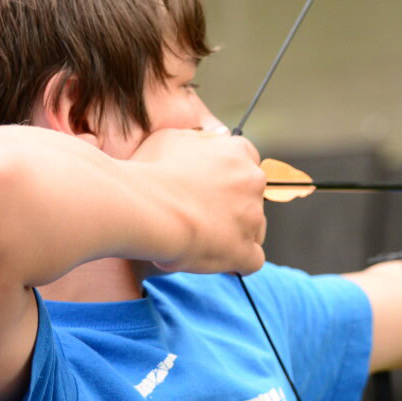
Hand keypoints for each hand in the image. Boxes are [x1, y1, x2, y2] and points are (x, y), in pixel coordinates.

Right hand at [133, 129, 267, 274]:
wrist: (146, 209)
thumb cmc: (151, 172)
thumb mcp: (168, 138)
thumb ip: (195, 140)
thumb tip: (204, 142)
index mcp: (237, 152)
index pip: (247, 161)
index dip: (228, 177)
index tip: (210, 188)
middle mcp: (252, 181)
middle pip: (252, 196)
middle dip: (233, 206)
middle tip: (200, 215)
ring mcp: (252, 217)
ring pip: (255, 228)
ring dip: (235, 234)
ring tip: (203, 240)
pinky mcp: (245, 250)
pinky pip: (251, 260)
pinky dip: (236, 262)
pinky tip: (215, 260)